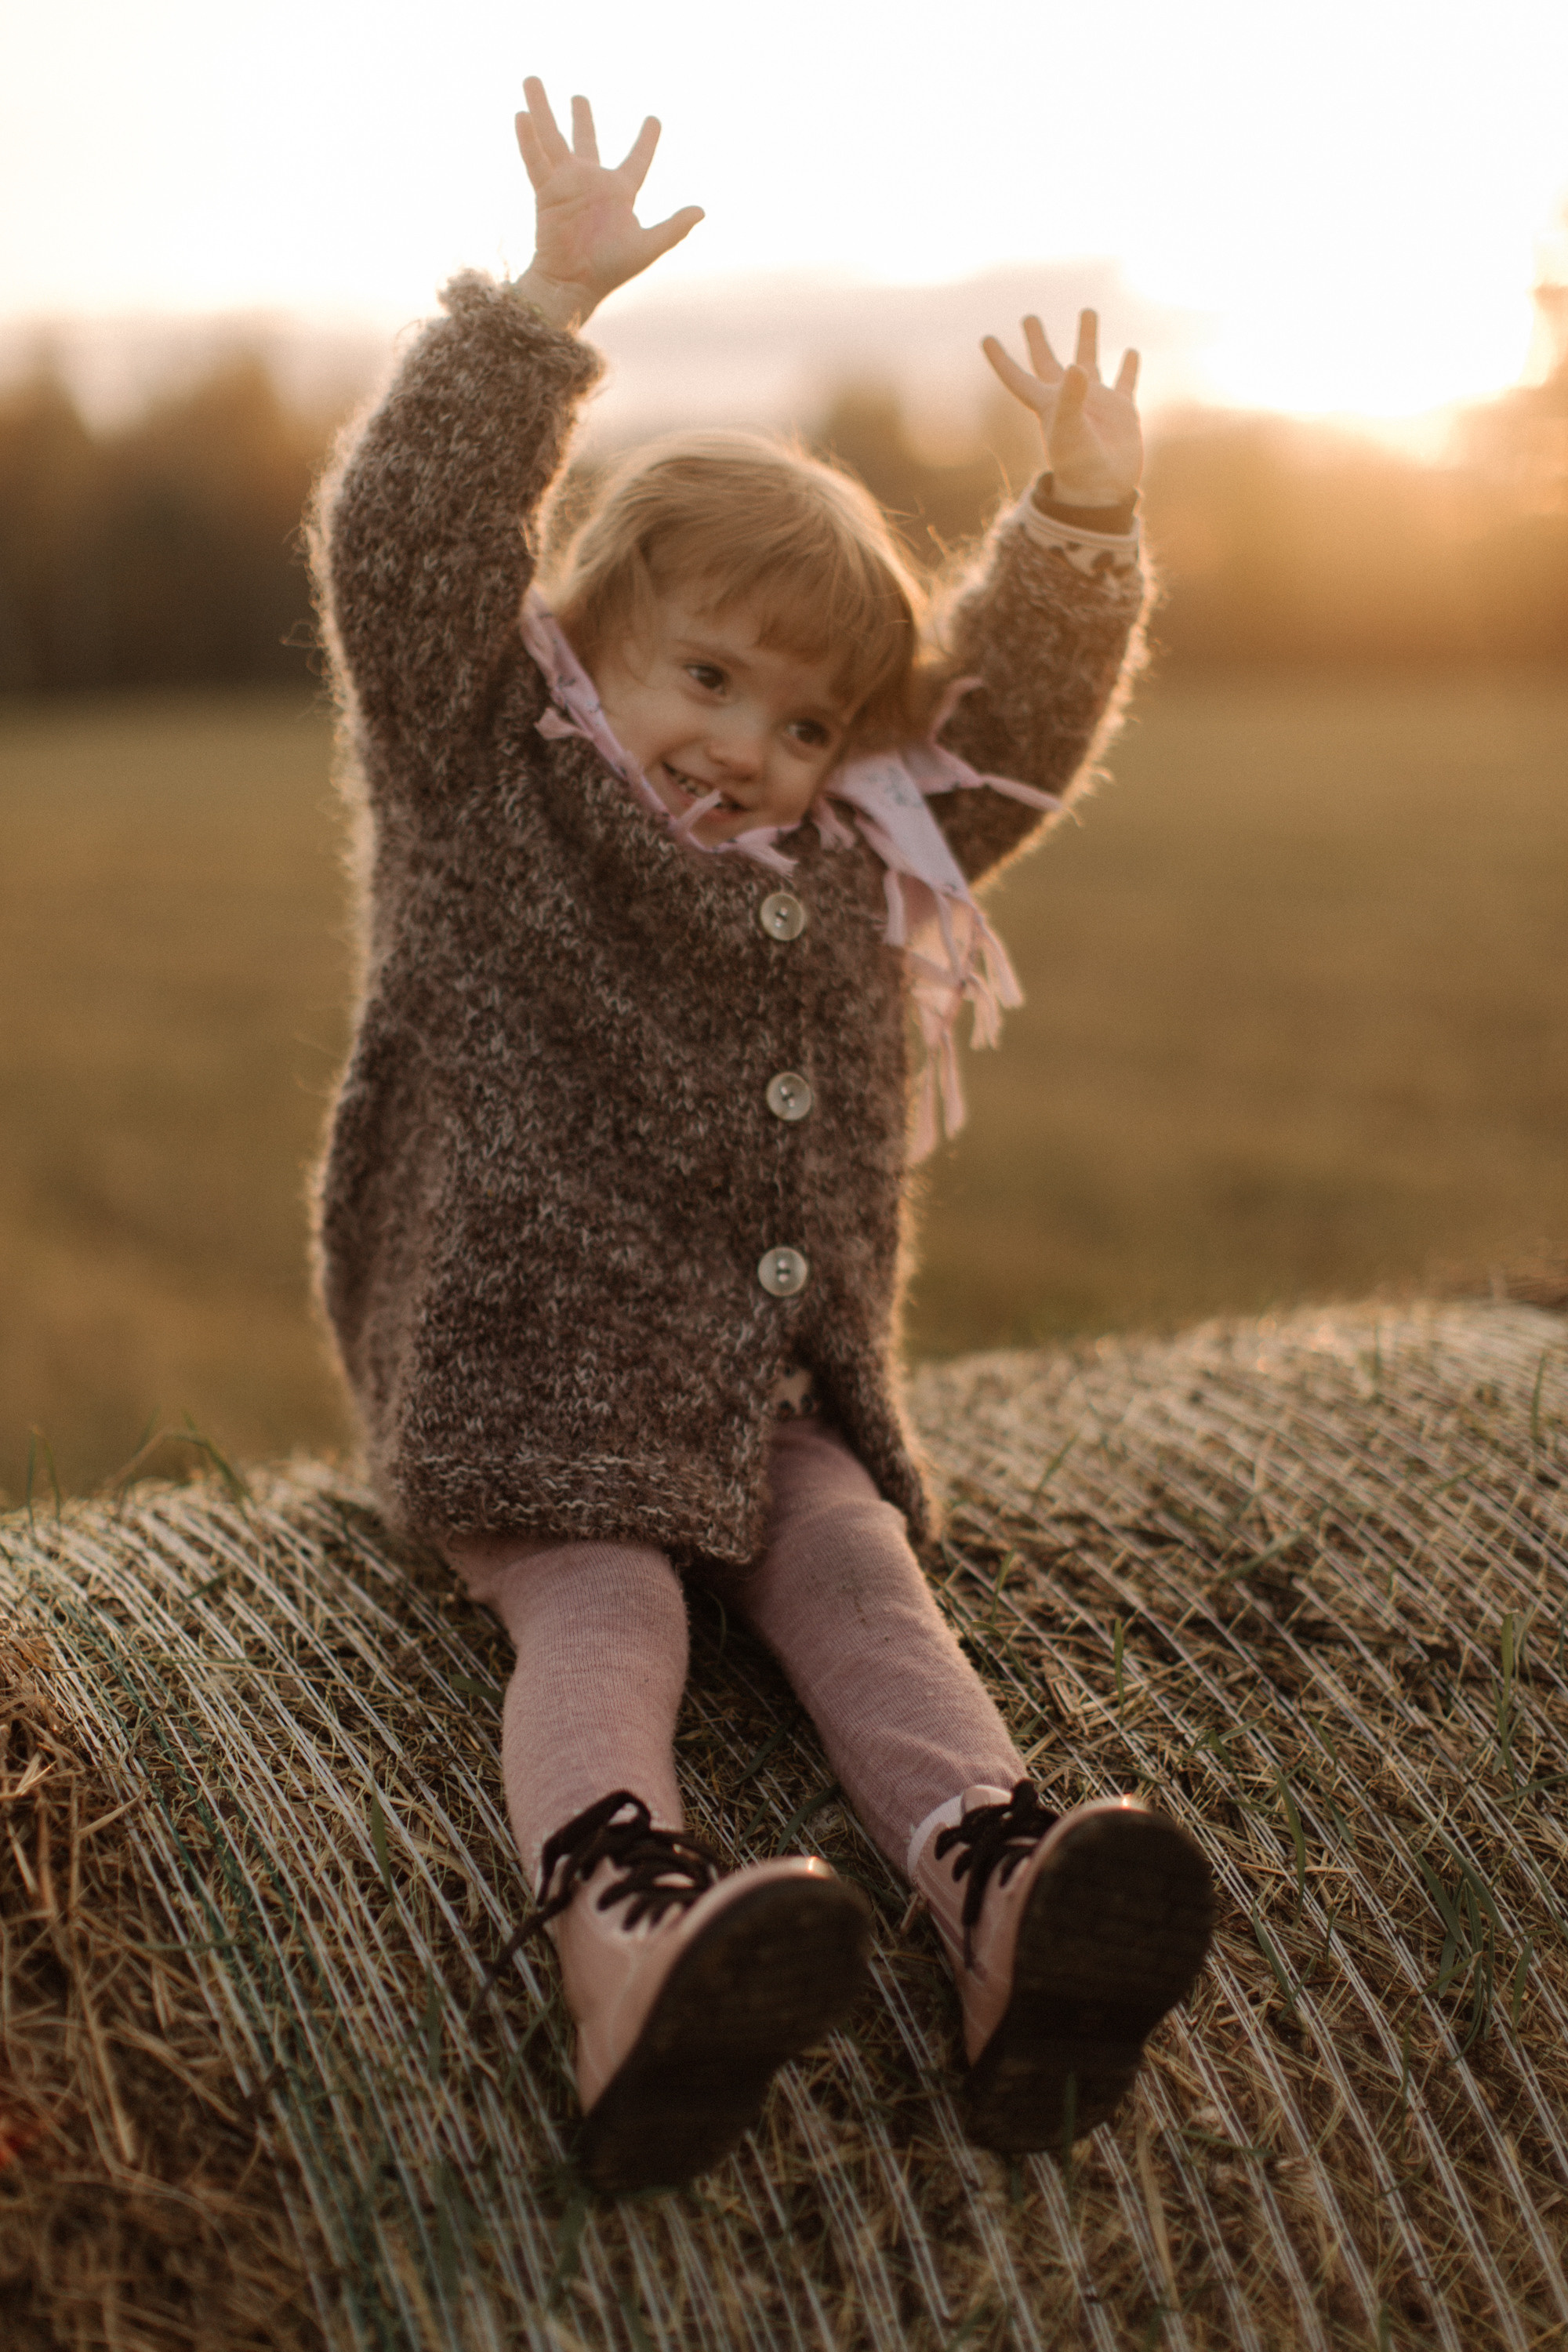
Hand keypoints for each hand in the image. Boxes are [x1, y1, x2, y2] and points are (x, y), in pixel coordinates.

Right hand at [512, 79, 703, 329]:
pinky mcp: (546, 193)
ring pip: (552, 138)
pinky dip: (528, 139)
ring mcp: (567, 185)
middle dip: (581, 117)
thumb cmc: (610, 270)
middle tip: (578, 97)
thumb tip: (701, 211)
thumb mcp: (648, 247)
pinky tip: (522, 115)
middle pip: (586, 139)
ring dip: (541, 108)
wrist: (573, 285)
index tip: (654, 118)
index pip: (637, 160)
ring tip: (531, 80)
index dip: (647, 140)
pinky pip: (535, 161)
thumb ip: (674, 228)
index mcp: (620, 192)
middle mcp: (592, 183)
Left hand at [982, 312, 1141, 507]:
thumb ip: (1071, 398)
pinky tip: (1131, 351)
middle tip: (1028, 317)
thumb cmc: (1080, 466)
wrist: (1105, 492)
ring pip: (1088, 362)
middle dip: (1037, 341)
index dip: (1001, 360)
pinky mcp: (1122, 411)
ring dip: (1087, 337)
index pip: (1017, 377)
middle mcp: (1068, 400)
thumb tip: (1075, 366)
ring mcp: (1096, 404)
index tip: (985, 339)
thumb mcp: (1070, 430)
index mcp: (1047, 405)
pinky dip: (1129, 365)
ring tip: (1087, 311)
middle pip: (1048, 363)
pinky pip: (1125, 381)